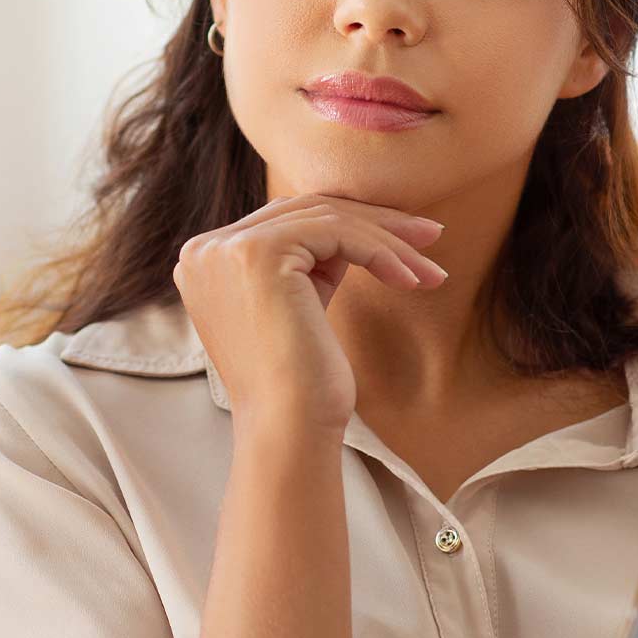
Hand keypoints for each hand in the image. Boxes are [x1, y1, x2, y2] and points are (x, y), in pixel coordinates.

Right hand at [173, 193, 448, 436]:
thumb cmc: (300, 382)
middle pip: (305, 211)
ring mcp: (225, 249)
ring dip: (388, 240)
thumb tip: (358, 224)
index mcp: (206, 261)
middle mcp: (205, 250)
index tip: (403, 240)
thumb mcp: (298, 304)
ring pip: (325, 218)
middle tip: (431, 235)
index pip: (285, 221)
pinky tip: (411, 280)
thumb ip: (309, 262)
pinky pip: (334, 232)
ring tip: (432, 269)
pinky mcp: (256, 253)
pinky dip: (379, 252)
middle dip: (374, 223)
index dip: (348, 223)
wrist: (287, 426)